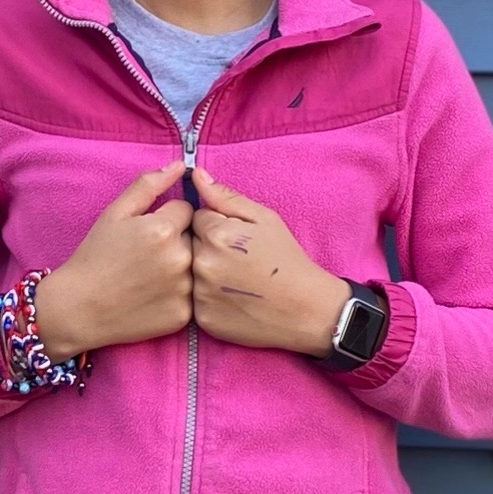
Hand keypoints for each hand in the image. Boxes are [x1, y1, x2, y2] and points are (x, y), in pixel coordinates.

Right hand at [34, 157, 193, 362]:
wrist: (77, 310)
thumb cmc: (94, 257)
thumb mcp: (115, 212)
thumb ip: (149, 184)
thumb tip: (180, 165)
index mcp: (165, 229)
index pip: (186, 209)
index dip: (167, 218)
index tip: (147, 233)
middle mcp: (180, 258)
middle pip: (196, 237)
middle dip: (178, 240)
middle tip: (149, 256)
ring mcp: (184, 289)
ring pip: (197, 265)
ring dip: (183, 266)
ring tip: (151, 276)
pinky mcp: (184, 315)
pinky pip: (193, 294)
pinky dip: (179, 293)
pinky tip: (154, 296)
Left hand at [189, 166, 348, 356]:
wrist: (302, 308)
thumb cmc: (285, 258)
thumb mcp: (265, 218)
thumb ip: (226, 197)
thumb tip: (196, 175)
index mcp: (217, 234)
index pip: (197, 217)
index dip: (217, 224)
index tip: (236, 237)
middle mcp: (202, 264)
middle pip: (190, 244)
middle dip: (208, 246)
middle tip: (236, 258)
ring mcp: (200, 294)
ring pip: (189, 271)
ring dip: (205, 271)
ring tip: (234, 278)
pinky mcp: (201, 318)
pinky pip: (194, 299)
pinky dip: (208, 296)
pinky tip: (230, 297)